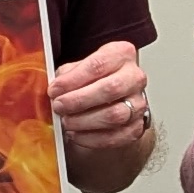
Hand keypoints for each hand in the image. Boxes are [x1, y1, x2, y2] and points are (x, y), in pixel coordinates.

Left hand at [51, 39, 153, 163]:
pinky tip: (76, 133)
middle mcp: (135, 78)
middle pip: (110, 89)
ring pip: (114, 115)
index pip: (98, 65)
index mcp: (121, 54)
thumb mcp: (79, 68)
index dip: (73, 79)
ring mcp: (139, 104)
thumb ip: (67, 74)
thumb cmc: (94, 80)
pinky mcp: (136, 128)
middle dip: (79, 100)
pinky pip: (114, 137)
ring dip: (84, 121)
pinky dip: (90, 138)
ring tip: (66, 121)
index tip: (54, 89)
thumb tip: (55, 88)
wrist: (116, 101)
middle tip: (59, 106)